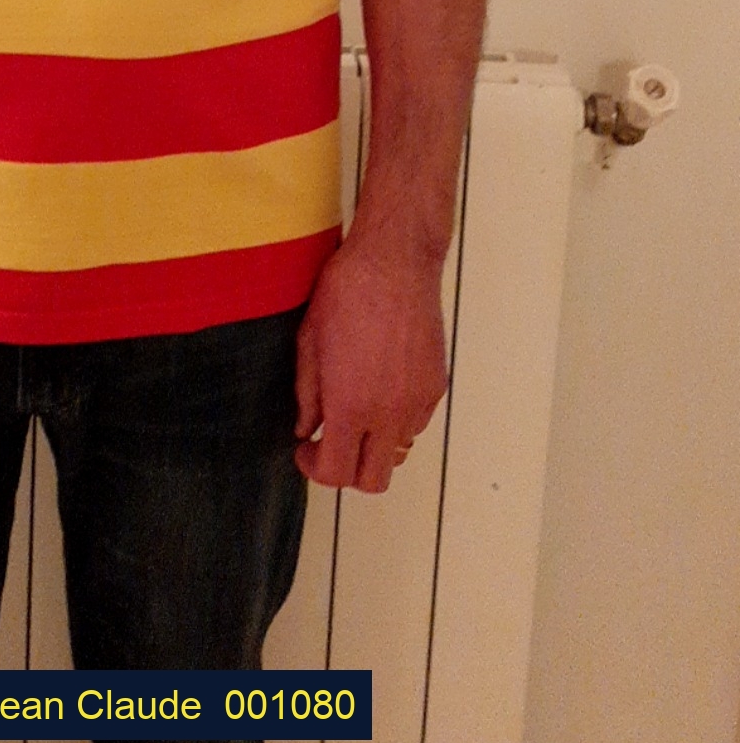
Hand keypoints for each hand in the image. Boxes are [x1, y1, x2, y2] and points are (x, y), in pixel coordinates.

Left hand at [293, 233, 447, 493]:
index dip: (314, 468)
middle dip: (346, 470)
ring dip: (373, 444)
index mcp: (350, 406)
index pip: (336, 473)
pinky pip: (415, 424)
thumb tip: (306, 428)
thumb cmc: (346, 294)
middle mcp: (388, 414)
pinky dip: (396, 420)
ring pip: (396, 453)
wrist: (395, 262)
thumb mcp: (310, 342)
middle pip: (372, 480)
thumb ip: (307, 394)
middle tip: (329, 441)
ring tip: (356, 409)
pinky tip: (381, 387)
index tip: (306, 447)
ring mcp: (417, 403)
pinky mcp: (436, 387)